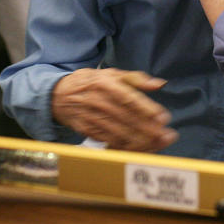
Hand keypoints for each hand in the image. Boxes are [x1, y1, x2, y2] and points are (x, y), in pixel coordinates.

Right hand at [51, 68, 177, 150]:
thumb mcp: (112, 74)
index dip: (147, 109)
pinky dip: (125, 146)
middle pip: (127, 118)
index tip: (163, 117)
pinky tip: (138, 148)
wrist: (58, 94)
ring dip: (140, 140)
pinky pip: (108, 141)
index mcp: (106, 84)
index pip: (129, 98)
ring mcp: (91, 117)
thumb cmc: (91, 82)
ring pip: (118, 132)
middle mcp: (98, 101)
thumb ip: (137, 79)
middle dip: (148, 128)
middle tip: (166, 135)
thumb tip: (159, 84)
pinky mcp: (86, 130)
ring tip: (157, 144)